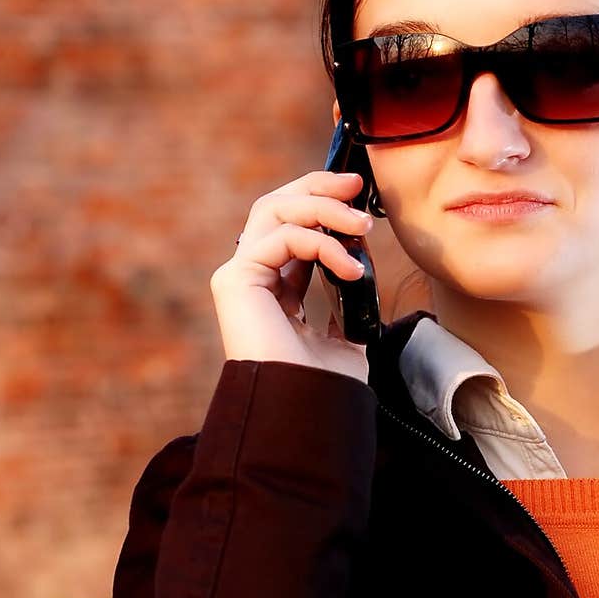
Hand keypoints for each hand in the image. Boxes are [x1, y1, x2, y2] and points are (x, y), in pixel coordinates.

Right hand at [210, 170, 374, 383]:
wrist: (309, 412)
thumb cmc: (327, 383)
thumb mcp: (346, 331)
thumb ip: (345, 297)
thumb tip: (360, 259)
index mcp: (276, 289)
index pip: (293, 227)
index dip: (322, 204)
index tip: (359, 197)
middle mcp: (253, 278)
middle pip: (276, 206)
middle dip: (318, 188)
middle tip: (356, 186)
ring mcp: (240, 277)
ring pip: (274, 210)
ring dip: (324, 209)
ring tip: (363, 227)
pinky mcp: (235, 280)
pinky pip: (281, 238)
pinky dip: (321, 244)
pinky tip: (350, 268)